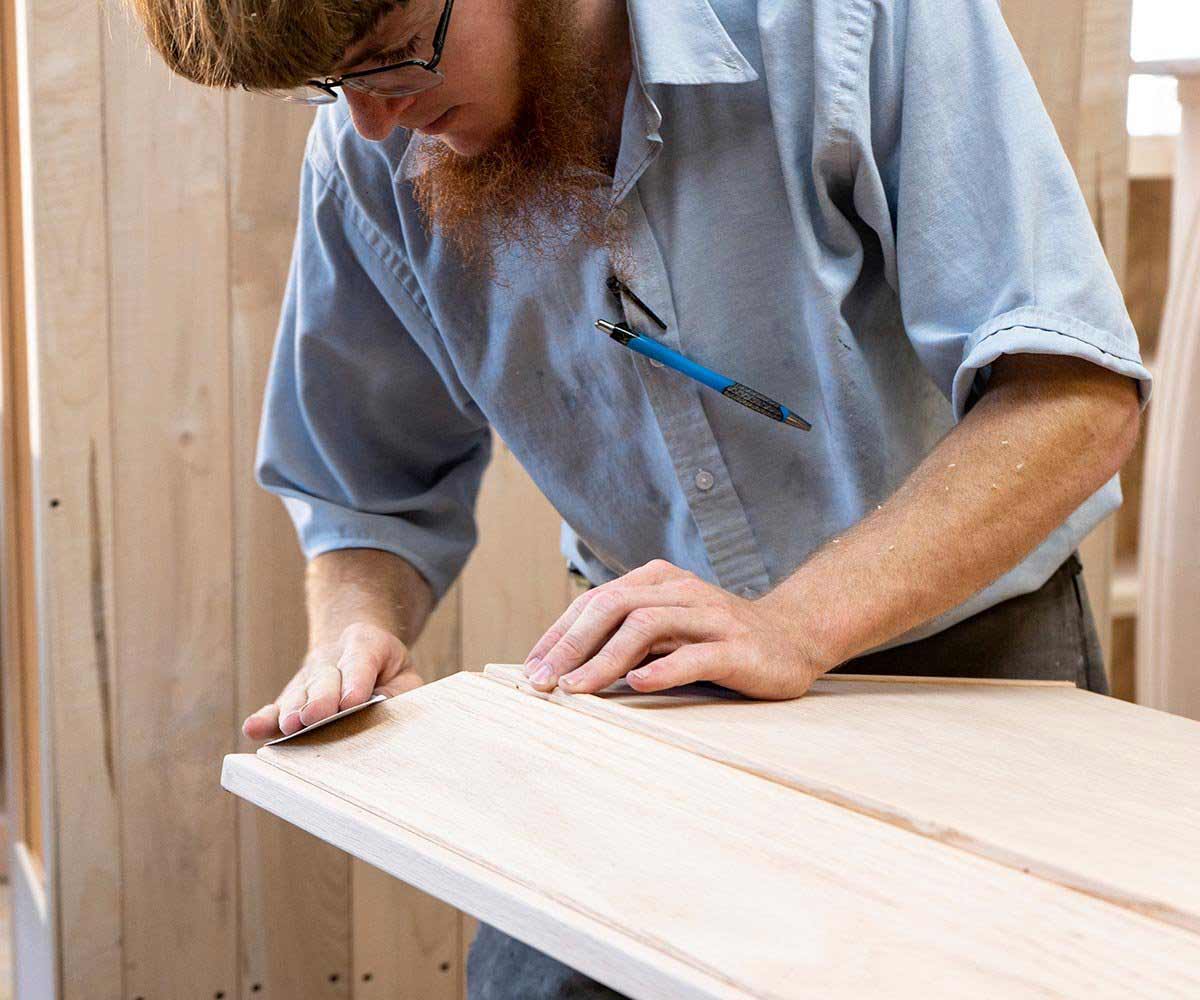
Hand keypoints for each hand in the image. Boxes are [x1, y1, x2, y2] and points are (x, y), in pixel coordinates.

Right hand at [242, 623, 421, 739]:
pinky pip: (276, 707)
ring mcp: (307, 676)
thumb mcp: (406, 674)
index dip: (356, 679)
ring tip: (291, 726)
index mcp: (366, 643)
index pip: (360, 659)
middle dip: (321, 698)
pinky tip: (253, 729)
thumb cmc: (387, 670)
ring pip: (300, 693)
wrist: (357, 648)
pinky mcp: (291, 697)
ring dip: (294, 711)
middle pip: (325, 677)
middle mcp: (331, 657)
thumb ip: (400, 693)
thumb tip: (386, 716)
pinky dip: (265, 719)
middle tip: (318, 716)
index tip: (353, 700)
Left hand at [522, 560, 827, 699]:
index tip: (531, 667)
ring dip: (605, 659)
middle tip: (542, 681)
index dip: (559, 633)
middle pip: (614, 607)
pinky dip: (663, 669)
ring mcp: (712, 617)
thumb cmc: (718, 638)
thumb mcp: (669, 628)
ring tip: (576, 687)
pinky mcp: (738, 647)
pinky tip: (638, 685)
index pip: (596, 601)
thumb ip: (627, 635)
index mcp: (659, 581)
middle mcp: (682, 592)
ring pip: (647, 627)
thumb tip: (564, 663)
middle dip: (571, 644)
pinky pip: (695, 655)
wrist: (793, 638)